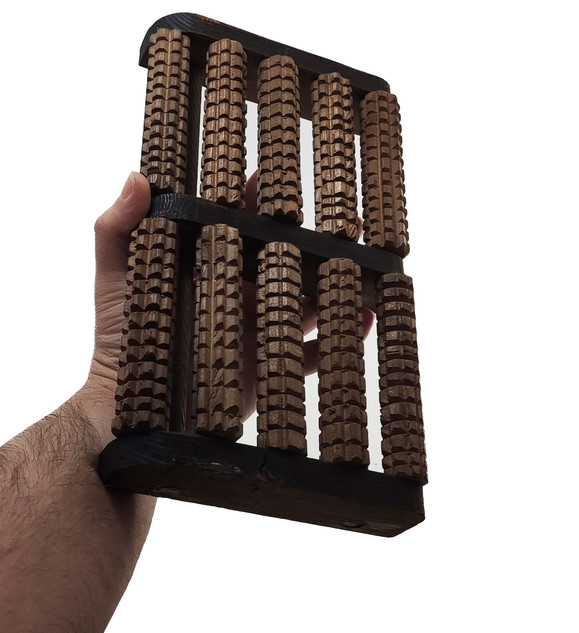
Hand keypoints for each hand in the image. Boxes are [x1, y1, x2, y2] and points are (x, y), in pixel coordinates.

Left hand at [86, 172, 373, 427]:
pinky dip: (338, 340)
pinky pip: (313, 352)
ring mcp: (260, 330)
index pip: (242, 226)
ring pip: (306, 303)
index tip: (287, 180)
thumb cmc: (121, 341)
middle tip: (349, 226)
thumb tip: (139, 178)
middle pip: (286, 261)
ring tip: (363, 269)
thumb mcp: (115, 280)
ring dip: (334, 287)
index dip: (264, 203)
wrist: (133, 409)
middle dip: (316, 243)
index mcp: (213, 268)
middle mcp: (241, 295)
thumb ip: (118, 231)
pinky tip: (360, 321)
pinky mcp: (271, 367)